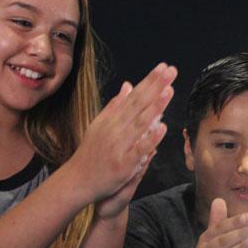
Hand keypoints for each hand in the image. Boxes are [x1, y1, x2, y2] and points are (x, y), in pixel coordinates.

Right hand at [67, 63, 176, 205]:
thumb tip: (128, 84)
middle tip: (171, 70)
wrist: (76, 180)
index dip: (149, 81)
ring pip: (140, 123)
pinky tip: (162, 127)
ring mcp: (119, 146)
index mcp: (112, 119)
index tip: (163, 67)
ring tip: (169, 91)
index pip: (134, 96)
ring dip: (155, 107)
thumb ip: (115, 106)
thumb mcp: (100, 125)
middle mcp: (115, 129)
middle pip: (138, 104)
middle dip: (155, 86)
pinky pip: (138, 150)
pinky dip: (150, 138)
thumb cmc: (91, 153)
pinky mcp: (123, 164)